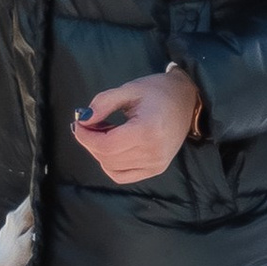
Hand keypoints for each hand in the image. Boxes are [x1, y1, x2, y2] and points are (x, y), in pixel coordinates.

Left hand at [71, 71, 201, 188]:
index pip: (106, 145)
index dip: (86, 136)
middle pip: (107, 157)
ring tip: (104, 131)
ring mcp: (156, 164)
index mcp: (147, 131)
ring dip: (100, 151)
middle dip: (90, 142)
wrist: (187, 99)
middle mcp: (153, 153)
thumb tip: (83, 120)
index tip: (78, 123)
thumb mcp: (128, 89)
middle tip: (89, 124)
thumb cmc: (158, 91)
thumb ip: (103, 103)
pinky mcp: (157, 169)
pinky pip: (123, 176)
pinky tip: (112, 147)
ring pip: (112, 168)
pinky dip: (110, 164)